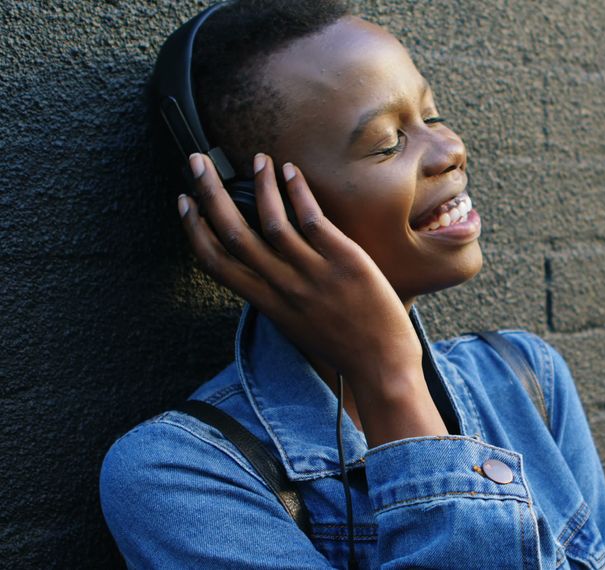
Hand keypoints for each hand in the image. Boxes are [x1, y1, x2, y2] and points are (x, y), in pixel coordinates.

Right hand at [178, 153, 446, 444]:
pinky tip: (291, 172)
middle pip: (233, 233)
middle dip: (209, 193)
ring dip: (260, 184)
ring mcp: (313, 274)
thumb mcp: (296, 326)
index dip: (193, 229)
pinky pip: (312, 219)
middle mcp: (284, 287)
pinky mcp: (344, 261)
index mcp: (267, 304)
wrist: (382, 365)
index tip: (183, 201)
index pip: (216, 263)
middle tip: (197, 162)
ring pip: (272, 220)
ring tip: (258, 158)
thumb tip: (264, 270)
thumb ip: (276, 297)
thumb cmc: (343, 345)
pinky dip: (298, 192)